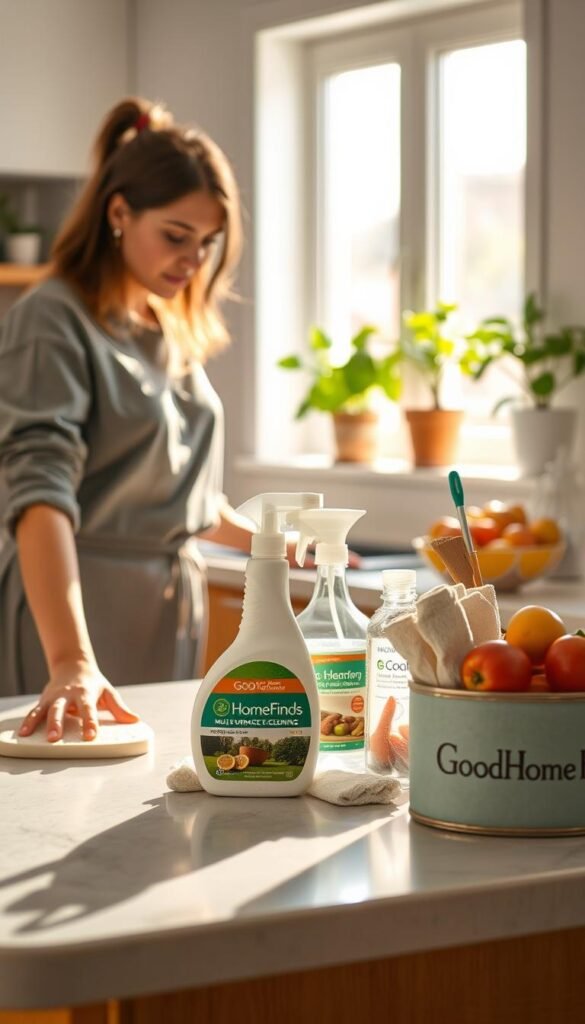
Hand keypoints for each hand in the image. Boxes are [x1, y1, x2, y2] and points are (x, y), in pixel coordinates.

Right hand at [18, 658, 138, 742]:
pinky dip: (29, 722)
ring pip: (46, 710)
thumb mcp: (108, 692)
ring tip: (41, 738)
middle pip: (62, 709)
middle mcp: (69, 695)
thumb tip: (135, 720)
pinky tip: (23, 733)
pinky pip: (35, 711)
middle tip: (56, 738)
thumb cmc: (93, 683)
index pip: (89, 710)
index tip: (90, 735)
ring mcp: (55, 697)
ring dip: (43, 724)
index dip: (89, 723)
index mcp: (86, 694)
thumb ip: (119, 708)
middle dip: (58, 723)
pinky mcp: (45, 700)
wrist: (73, 664)